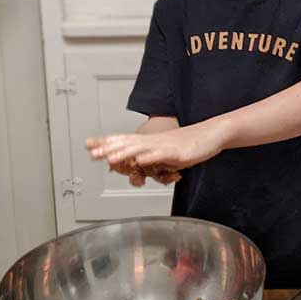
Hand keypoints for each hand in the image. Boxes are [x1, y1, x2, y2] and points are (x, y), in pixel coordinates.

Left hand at [87, 121, 226, 172]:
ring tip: (109, 158)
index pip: (124, 140)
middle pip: (128, 143)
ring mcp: (165, 146)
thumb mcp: (167, 154)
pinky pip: (161, 155)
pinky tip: (140, 160)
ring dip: (124, 152)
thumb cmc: (189, 145)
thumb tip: (139, 165)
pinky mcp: (178, 153)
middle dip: (109, 148)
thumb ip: (152, 160)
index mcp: (150, 141)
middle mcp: (154, 141)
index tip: (89, 145)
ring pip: (141, 148)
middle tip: (92, 152)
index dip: (107, 142)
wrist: (211, 134)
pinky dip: (149, 157)